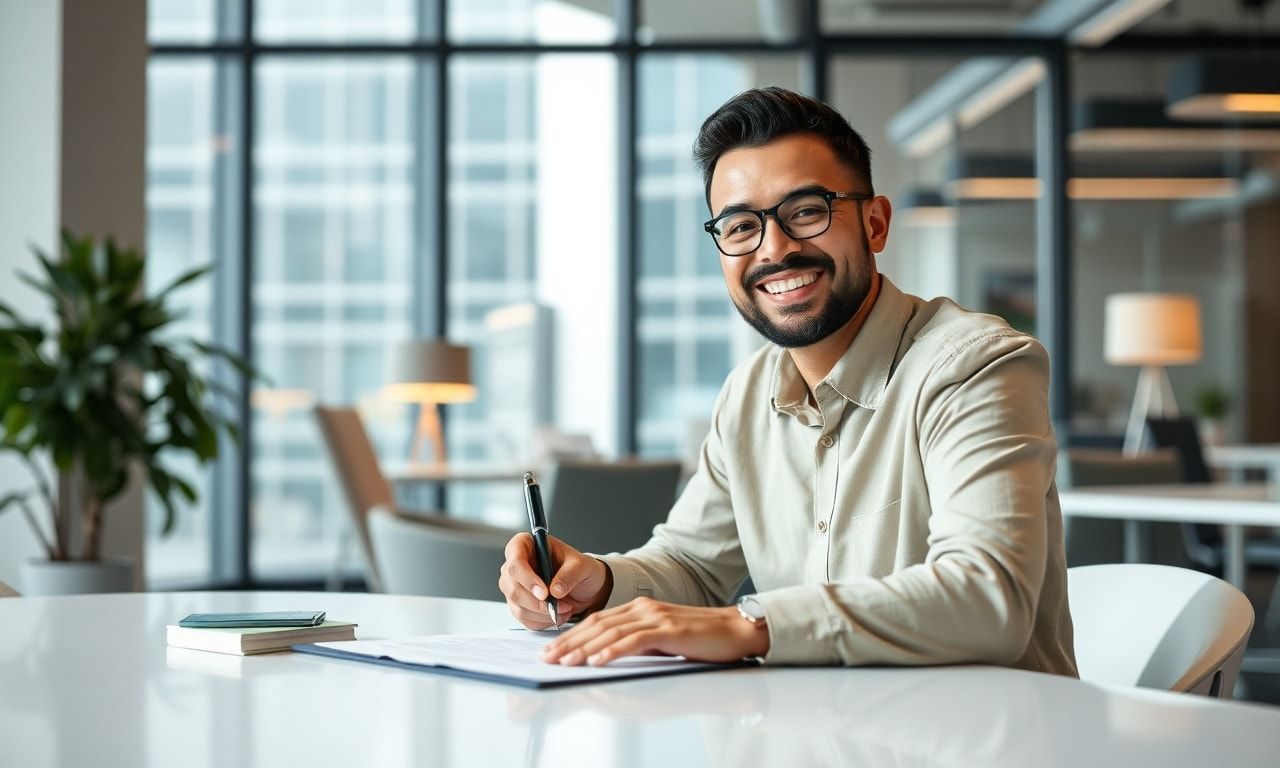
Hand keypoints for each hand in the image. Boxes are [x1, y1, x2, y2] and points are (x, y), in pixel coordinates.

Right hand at [498, 533, 610, 628]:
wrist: (583, 586)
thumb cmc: (579, 568)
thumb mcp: (582, 565)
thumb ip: (570, 574)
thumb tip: (555, 590)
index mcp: (526, 545)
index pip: (515, 561)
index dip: (527, 578)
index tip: (544, 593)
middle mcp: (515, 565)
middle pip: (512, 587)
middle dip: (536, 602)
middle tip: (557, 605)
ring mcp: (514, 586)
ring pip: (517, 606)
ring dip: (542, 613)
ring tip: (564, 609)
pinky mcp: (518, 604)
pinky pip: (523, 618)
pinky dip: (542, 621)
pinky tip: (557, 615)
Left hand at [538, 597, 768, 666]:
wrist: (736, 630)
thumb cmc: (701, 638)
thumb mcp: (661, 638)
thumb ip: (637, 641)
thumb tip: (608, 655)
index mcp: (639, 608)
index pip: (596, 621)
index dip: (571, 635)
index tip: (551, 650)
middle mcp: (643, 608)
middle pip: (596, 624)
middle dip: (568, 642)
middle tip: (547, 658)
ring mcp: (656, 617)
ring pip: (610, 632)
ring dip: (583, 648)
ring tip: (564, 662)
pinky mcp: (669, 630)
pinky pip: (634, 641)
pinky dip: (612, 651)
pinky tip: (597, 661)